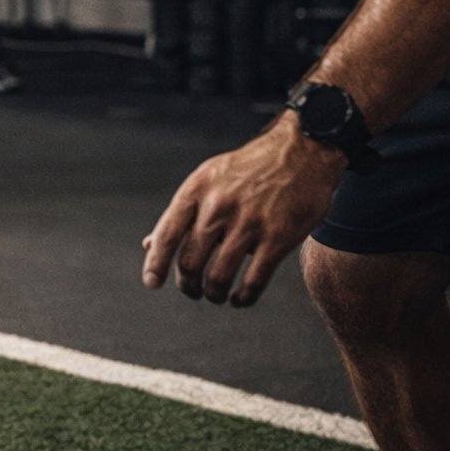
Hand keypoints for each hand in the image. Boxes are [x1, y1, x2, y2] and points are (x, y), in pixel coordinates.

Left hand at [141, 115, 345, 306]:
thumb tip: (149, 245)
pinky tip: (240, 298)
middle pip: (190, 261)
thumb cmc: (248, 170)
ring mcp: (249, 223)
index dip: (155, 263)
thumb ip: (181, 214)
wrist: (301, 152)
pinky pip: (254, 281)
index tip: (151, 283)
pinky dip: (243, 297)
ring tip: (215, 295)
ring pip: (218, 276)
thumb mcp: (207, 180)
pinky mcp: (278, 238)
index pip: (167, 234)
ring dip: (213, 294)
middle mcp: (219, 207)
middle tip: (191, 290)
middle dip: (187, 285)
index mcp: (197, 190)